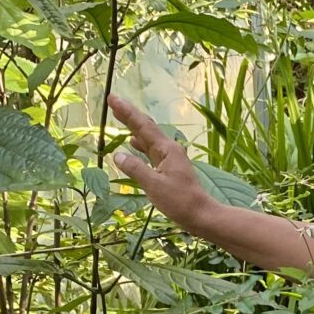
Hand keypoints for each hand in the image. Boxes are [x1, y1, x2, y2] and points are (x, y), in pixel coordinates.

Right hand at [106, 91, 216, 230]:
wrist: (201, 215)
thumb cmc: (179, 201)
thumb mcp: (154, 185)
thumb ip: (135, 169)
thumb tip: (118, 155)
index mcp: (166, 150)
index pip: (142, 126)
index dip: (126, 112)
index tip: (112, 98)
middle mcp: (169, 150)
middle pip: (145, 128)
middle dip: (128, 115)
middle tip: (113, 101)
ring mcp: (170, 159)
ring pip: (148, 138)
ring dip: (133, 128)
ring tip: (120, 117)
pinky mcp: (169, 168)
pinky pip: (151, 151)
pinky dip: (140, 144)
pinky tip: (133, 143)